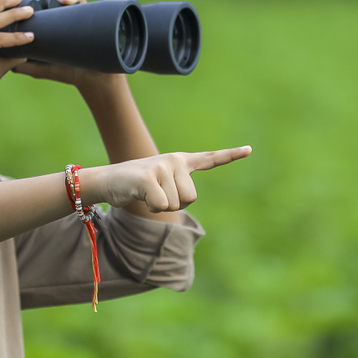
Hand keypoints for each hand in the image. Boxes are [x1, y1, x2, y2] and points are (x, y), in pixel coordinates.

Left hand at [12, 0, 111, 88]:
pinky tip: (67, 1)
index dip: (15, 3)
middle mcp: (52, 15)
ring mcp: (67, 12)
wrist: (89, 76)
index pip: (24, 7)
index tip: (7, 6)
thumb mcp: (37, 67)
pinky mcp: (84, 11)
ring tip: (49, 0)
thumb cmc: (63, 70)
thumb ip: (19, 63)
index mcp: (40, 24)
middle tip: (25, 2)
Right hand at [79, 147, 251, 211]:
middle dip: (174, 204)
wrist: (107, 180)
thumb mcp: (160, 185)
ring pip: (176, 204)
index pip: (210, 159)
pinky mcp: (149, 178)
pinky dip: (151, 207)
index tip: (249, 149)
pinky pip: (161, 205)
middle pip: (190, 198)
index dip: (230, 155)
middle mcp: (175, 161)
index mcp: (181, 161)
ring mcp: (162, 167)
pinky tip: (140, 195)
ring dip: (161, 206)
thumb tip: (179, 200)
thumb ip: (175, 189)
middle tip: (156, 194)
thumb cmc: (136, 186)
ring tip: (147, 193)